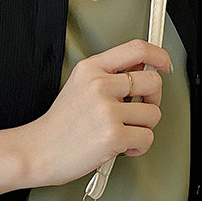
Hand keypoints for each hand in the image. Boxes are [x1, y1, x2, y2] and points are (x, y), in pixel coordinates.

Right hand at [22, 39, 171, 187]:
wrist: (37, 151)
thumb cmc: (58, 126)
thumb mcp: (78, 87)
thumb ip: (107, 77)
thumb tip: (142, 74)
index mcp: (91, 70)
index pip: (136, 49)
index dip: (159, 56)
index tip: (164, 65)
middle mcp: (99, 86)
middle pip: (153, 82)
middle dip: (153, 100)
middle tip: (139, 110)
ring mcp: (107, 110)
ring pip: (153, 114)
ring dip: (143, 128)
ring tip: (123, 132)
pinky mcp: (113, 135)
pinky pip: (147, 138)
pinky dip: (138, 147)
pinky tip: (122, 147)